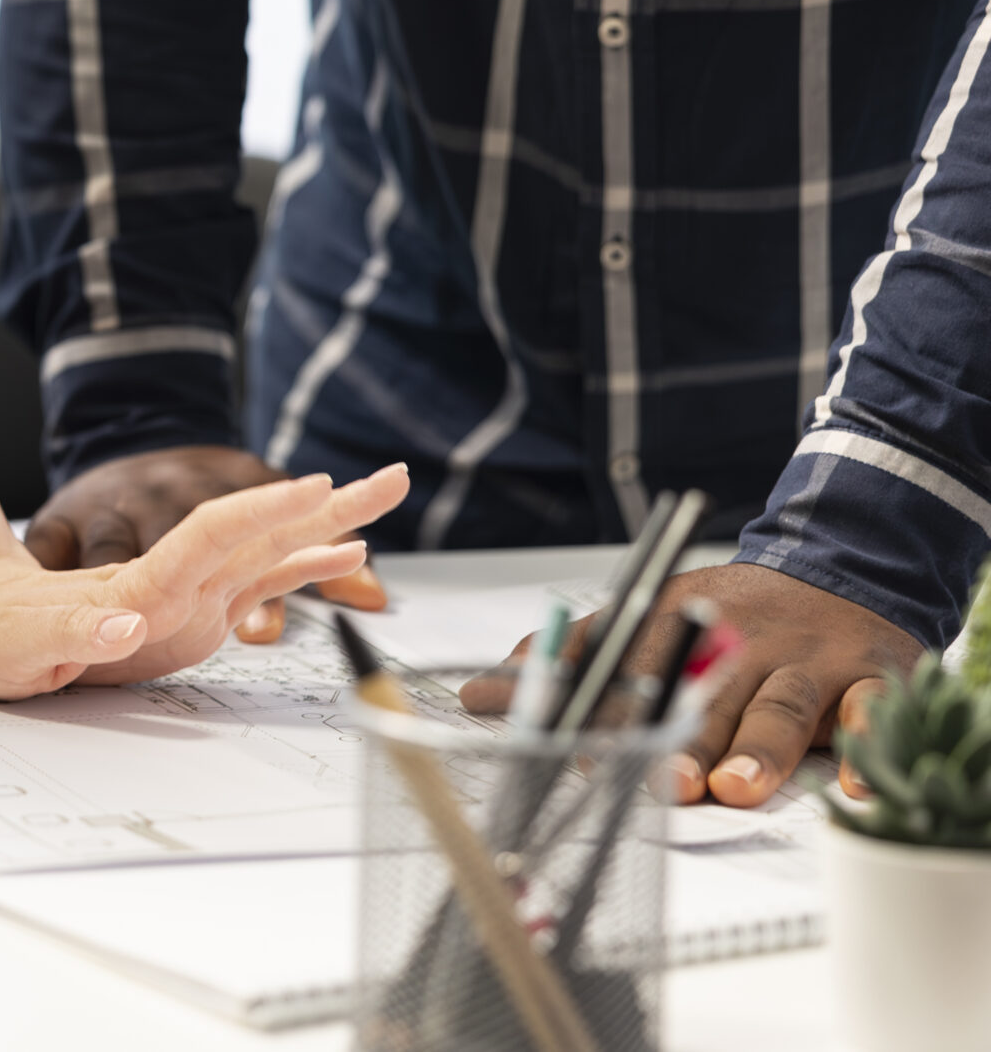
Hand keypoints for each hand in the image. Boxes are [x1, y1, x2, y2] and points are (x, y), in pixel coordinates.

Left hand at [0, 464, 409, 699]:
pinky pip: (261, 580)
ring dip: (329, 523)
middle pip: (257, 529)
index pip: (210, 535)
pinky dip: (305, 566)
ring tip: (388, 494)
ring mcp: (190, 589)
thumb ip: (69, 632)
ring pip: (270, 547)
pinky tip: (350, 556)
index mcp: (137, 579)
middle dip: (322, 506)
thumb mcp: (16, 642)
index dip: (263, 513)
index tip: (314, 489)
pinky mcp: (196, 607)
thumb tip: (125, 623)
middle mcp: (175, 574)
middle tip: (389, 479)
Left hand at [458, 563, 920, 805]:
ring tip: (732, 787)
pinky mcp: (871, 675)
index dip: (607, 710)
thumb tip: (477, 694)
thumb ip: (568, 659)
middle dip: (681, 736)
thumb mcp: (648, 615)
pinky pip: (871, 711)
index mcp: (678, 623)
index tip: (580, 749)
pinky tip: (855, 785)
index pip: (634, 668)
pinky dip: (866, 747)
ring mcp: (809, 659)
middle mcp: (742, 639)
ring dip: (758, 747)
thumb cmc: (734, 609)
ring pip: (782, 704)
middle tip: (661, 781)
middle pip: (707, 691)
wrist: (843, 561)